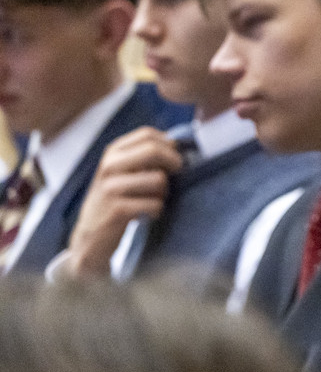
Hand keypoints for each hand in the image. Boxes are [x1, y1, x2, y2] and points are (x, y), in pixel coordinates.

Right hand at [65, 127, 184, 277]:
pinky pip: (156, 204)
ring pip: (159, 179)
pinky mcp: (117, 210)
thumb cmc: (116, 201)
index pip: (147, 134)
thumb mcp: (122, 173)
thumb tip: (179, 146)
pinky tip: (146, 215)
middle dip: (174, 163)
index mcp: (112, 153)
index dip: (169, 144)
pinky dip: (157, 211)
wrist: (90, 238)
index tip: (174, 158)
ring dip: (164, 192)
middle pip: (154, 150)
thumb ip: (144, 158)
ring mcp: (111, 188)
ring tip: (153, 200)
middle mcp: (109, 166)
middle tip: (176, 176)